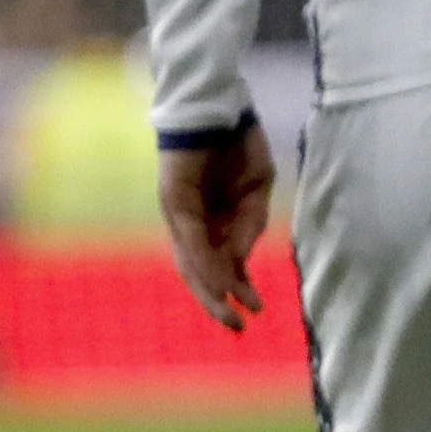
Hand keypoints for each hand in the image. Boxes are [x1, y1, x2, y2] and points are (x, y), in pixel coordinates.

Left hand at [158, 117, 276, 332]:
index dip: (234, 286)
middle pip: (199, 270)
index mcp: (211, 220)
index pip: (217, 262)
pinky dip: (205, 260)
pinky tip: (220, 279)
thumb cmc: (238, 144)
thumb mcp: (256, 191)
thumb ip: (248, 225)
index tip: (254, 307)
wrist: (220, 105)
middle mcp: (190, 221)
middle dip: (218, 300)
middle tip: (238, 326)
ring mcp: (179, 211)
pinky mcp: (174, 198)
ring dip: (210, 289)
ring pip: (192, 260)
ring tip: (229, 313)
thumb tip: (241, 260)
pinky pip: (191, 236)